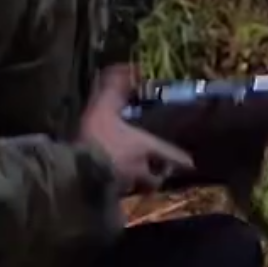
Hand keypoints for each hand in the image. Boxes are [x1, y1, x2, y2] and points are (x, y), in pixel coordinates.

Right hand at [80, 65, 193, 193]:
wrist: (76, 174)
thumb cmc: (97, 139)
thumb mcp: (104, 108)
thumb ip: (115, 89)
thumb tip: (129, 66)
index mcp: (144, 147)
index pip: (170, 155)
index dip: (181, 159)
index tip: (191, 164)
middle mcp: (140, 170)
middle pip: (156, 178)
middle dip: (158, 175)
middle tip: (157, 171)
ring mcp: (125, 188)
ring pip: (139, 188)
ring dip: (138, 185)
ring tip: (131, 180)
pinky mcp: (108, 200)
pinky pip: (119, 196)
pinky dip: (117, 193)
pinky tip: (109, 189)